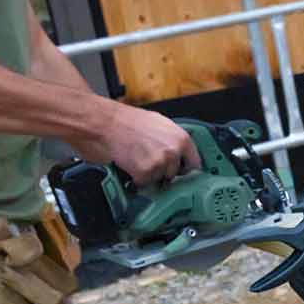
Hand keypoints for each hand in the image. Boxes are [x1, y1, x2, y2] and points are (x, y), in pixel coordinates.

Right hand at [76, 102, 201, 186]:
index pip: (195, 164)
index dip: (185, 168)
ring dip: (149, 174)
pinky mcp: (145, 172)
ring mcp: (160, 163)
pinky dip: (136, 178)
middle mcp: (174, 151)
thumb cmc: (130, 121)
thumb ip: (174, 140)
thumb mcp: (161, 124)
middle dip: (163, 171)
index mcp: (182, 138)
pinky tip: (130, 164)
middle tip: (148, 160)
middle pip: (175, 174)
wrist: (107, 123)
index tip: (180, 171)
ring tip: (137, 158)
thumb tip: (180, 154)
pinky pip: (144, 183)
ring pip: (159, 179)